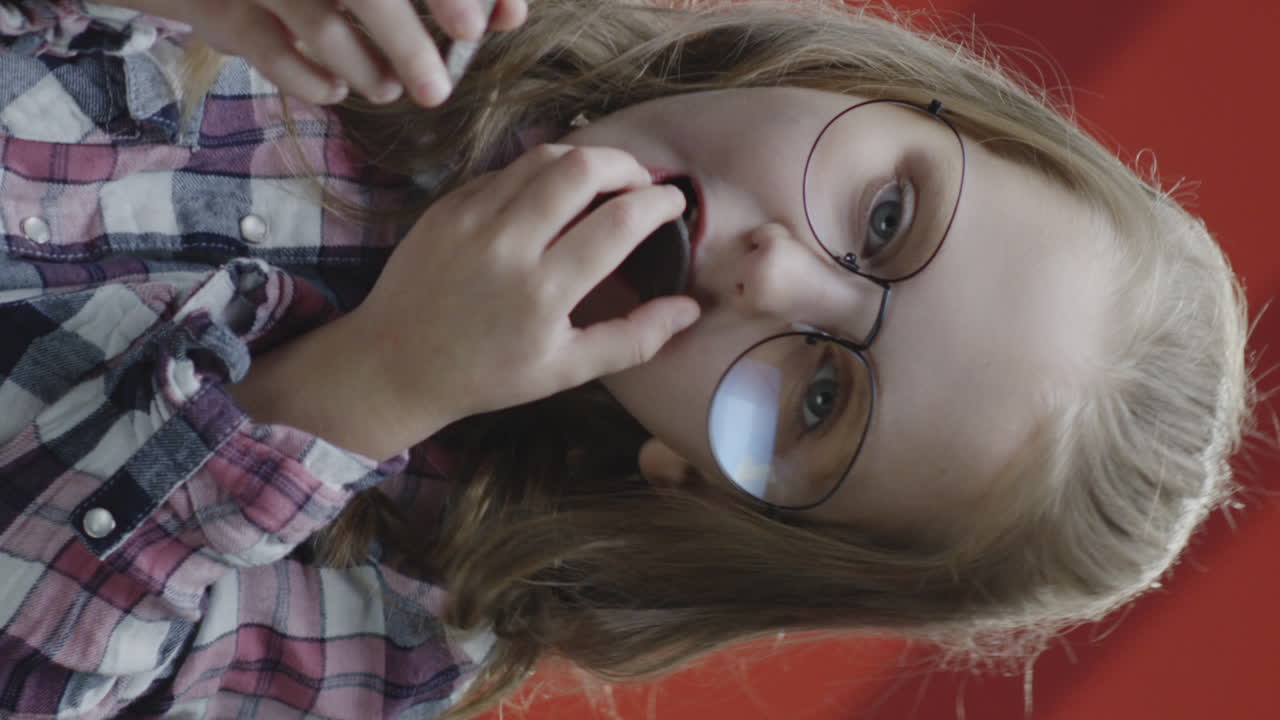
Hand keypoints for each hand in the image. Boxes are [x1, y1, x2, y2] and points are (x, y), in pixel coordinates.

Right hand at [114, 0, 527, 105]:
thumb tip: (510, 15)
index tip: (477, 26)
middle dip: (406, 43)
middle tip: (438, 88)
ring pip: (320, 25)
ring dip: (364, 68)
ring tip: (387, 89)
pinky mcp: (224, 9)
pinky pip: (269, 51)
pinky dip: (310, 81)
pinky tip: (336, 91)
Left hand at [347, 145, 700, 447]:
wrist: (393, 364)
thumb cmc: (487, 375)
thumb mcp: (566, 370)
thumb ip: (633, 339)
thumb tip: (690, 308)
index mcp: (544, 292)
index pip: (618, 222)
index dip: (658, 202)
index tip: (675, 203)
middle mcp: (508, 246)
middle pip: (581, 169)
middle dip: (626, 165)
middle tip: (642, 183)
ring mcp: (471, 219)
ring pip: (542, 157)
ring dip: (585, 158)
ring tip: (605, 179)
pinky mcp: (447, 206)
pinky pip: (505, 170)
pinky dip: (540, 171)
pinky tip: (552, 193)